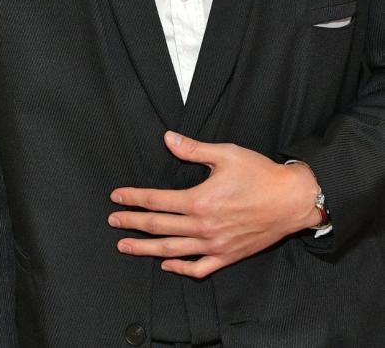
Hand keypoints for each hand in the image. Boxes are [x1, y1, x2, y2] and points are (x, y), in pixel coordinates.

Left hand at [108, 130, 321, 278]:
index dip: (133, 199)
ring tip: (125, 246)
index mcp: (199, 201)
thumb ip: (192, 149)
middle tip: (112, 221)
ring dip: (146, 249)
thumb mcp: (226, 154)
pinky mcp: (229, 256)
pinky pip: (200, 268)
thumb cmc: (261, 175)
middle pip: (158, 226)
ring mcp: (216, 245)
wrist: (294, 200)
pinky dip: (181, 268)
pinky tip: (167, 264)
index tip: (116, 198)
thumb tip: (167, 138)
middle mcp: (204, 227)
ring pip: (172, 250)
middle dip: (132, 223)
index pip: (156, 201)